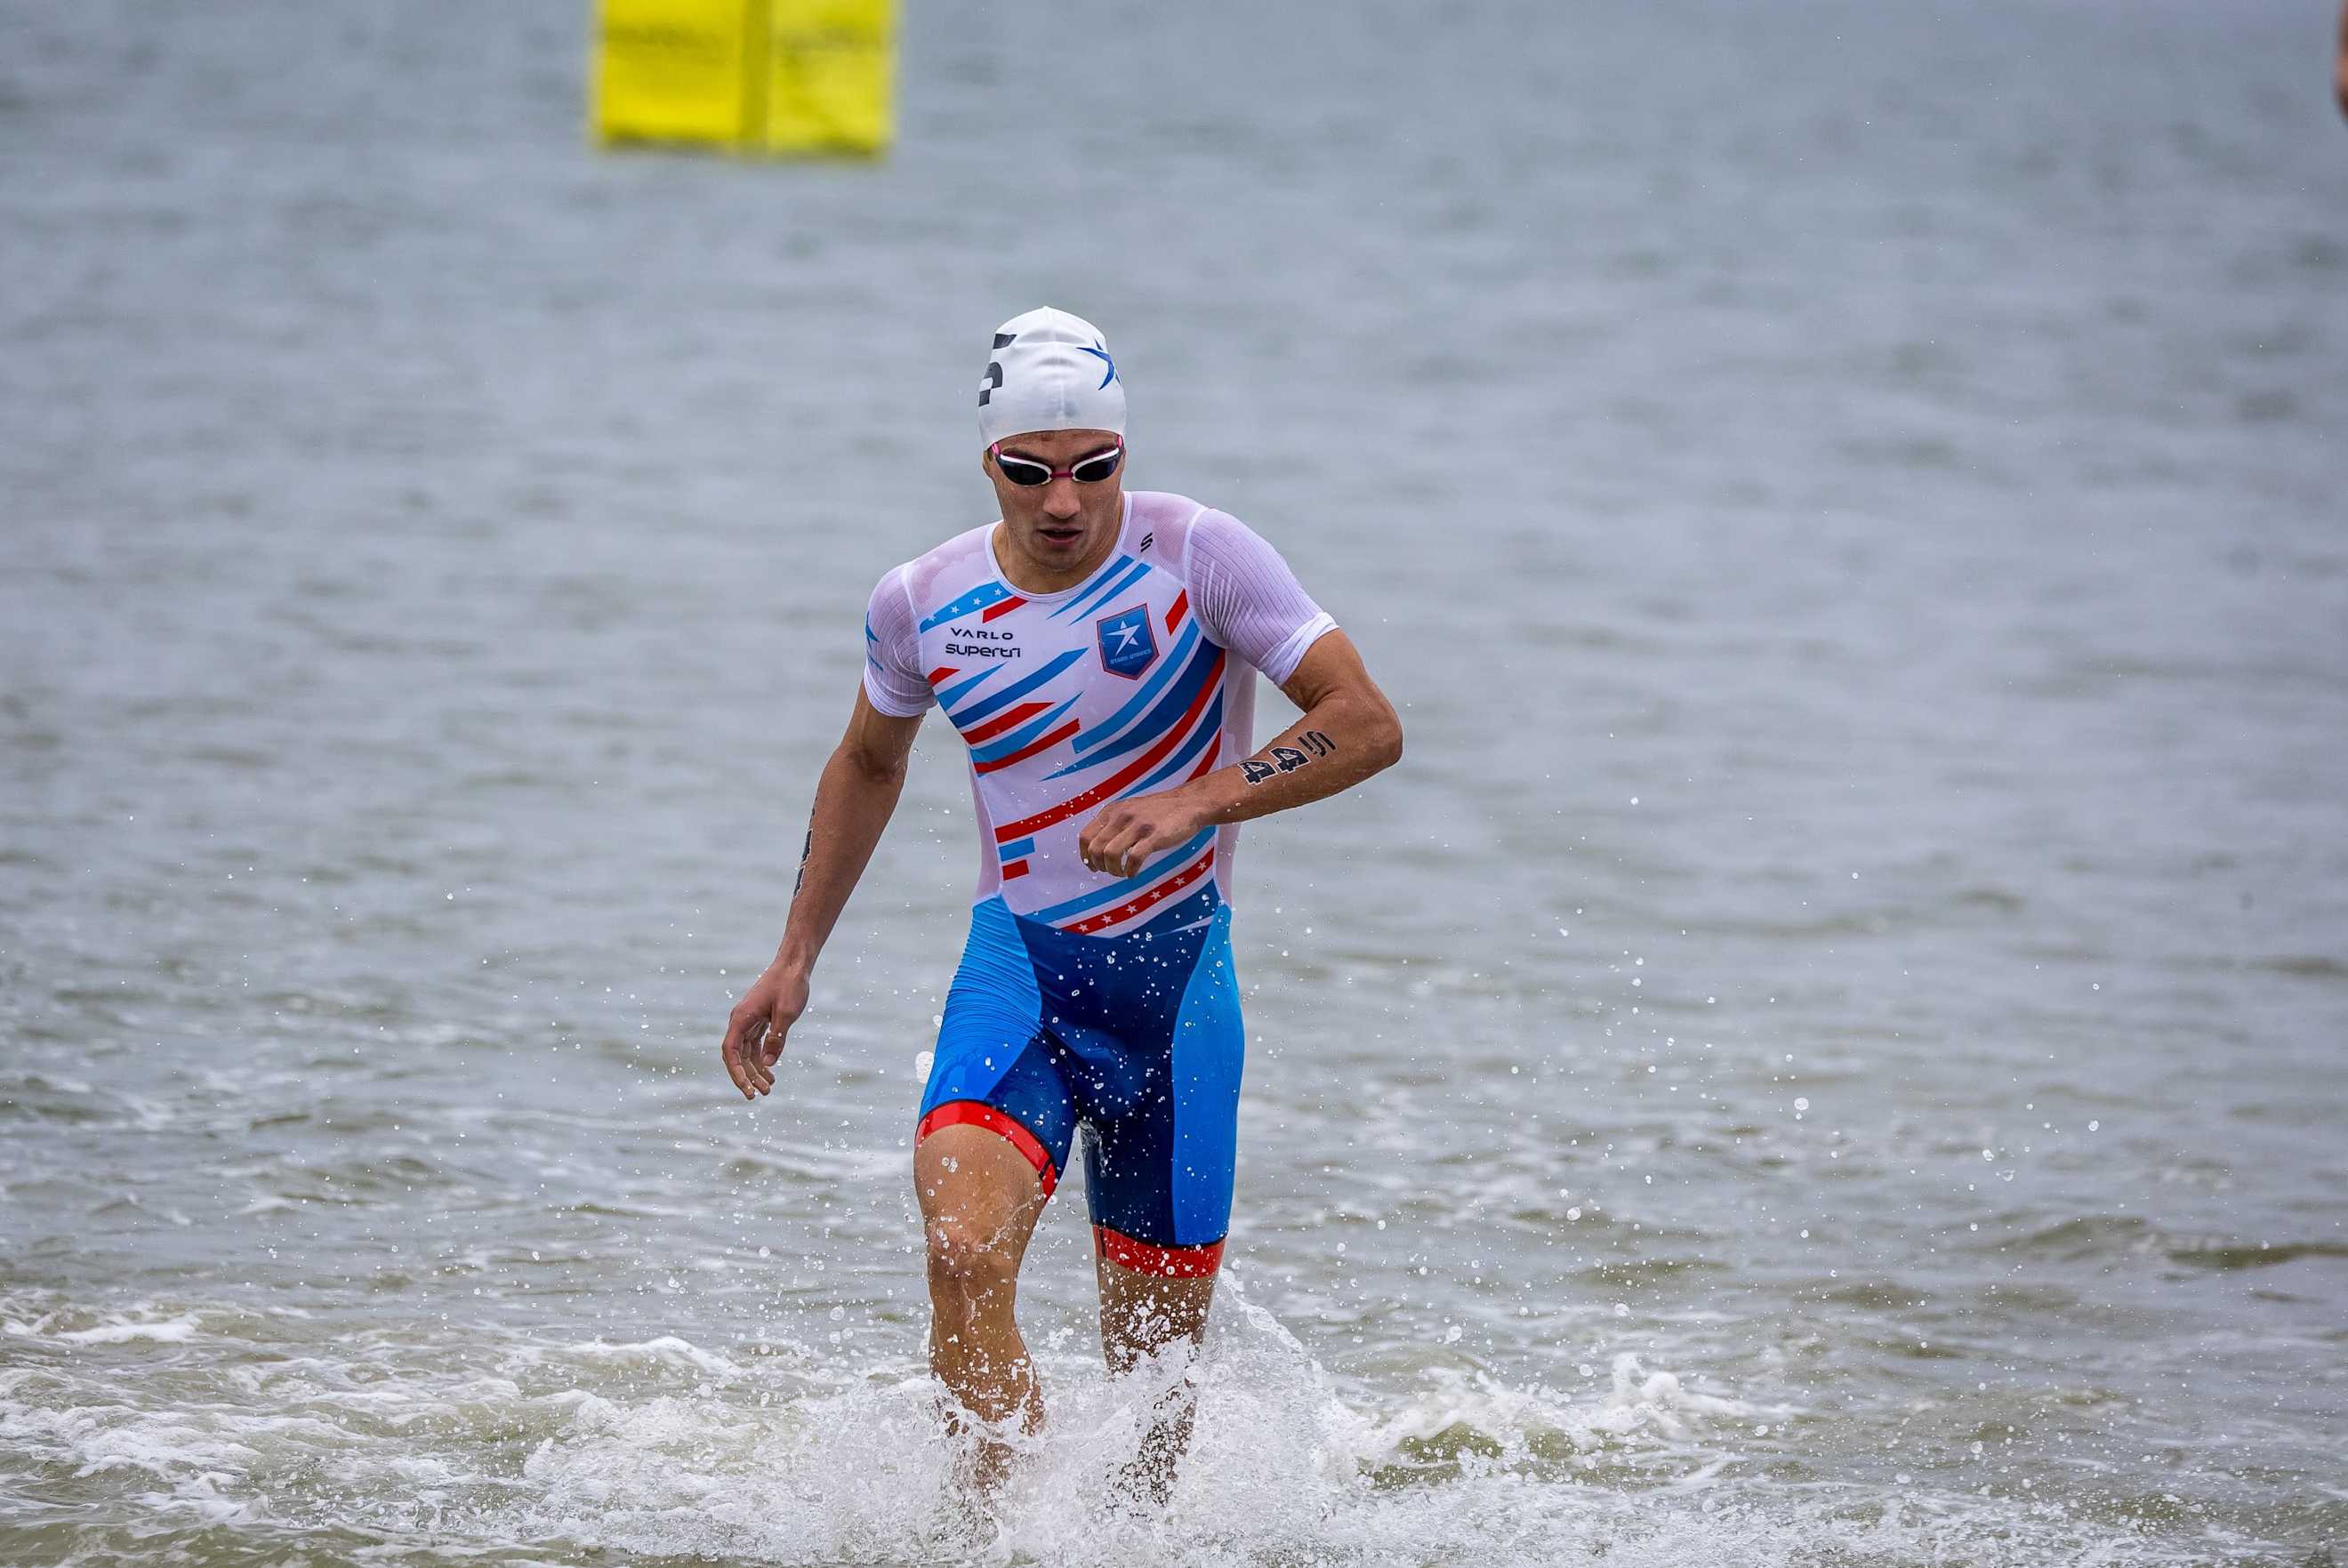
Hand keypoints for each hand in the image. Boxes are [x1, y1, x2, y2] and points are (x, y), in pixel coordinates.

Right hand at [721, 965, 808, 1100]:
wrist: (794, 964)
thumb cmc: (790, 985)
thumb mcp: (786, 1014)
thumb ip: (776, 1040)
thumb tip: (767, 1065)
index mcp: (741, 1018)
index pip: (730, 1052)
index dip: (736, 1073)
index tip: (747, 1089)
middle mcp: (740, 1020)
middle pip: (736, 1055)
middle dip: (747, 1076)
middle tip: (761, 1094)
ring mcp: (749, 1020)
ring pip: (746, 1052)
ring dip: (756, 1070)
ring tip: (769, 1087)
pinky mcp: (759, 1020)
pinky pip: (755, 1044)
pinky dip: (762, 1058)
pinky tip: (770, 1070)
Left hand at [1077, 791, 1209, 879]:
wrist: (1190, 804)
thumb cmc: (1160, 812)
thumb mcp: (1130, 810)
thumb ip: (1113, 824)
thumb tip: (1097, 848)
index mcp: (1112, 811)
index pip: (1085, 837)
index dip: (1086, 856)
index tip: (1093, 867)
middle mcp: (1122, 816)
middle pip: (1095, 848)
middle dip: (1099, 866)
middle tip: (1110, 872)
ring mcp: (1138, 825)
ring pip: (1110, 855)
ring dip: (1113, 871)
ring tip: (1122, 873)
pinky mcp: (1154, 836)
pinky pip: (1134, 858)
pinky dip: (1130, 871)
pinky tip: (1133, 873)